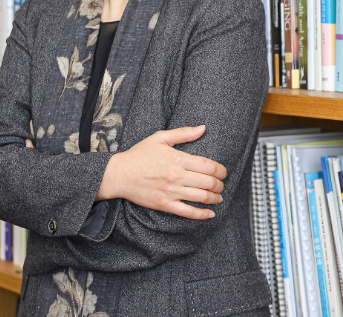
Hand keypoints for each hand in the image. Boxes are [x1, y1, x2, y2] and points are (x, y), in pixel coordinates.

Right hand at [95, 125, 226, 219]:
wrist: (118, 174)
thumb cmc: (139, 154)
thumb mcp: (160, 138)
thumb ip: (184, 133)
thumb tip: (203, 128)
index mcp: (178, 159)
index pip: (209, 166)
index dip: (221, 170)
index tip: (224, 172)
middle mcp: (177, 176)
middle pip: (209, 182)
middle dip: (220, 184)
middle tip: (222, 185)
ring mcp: (171, 191)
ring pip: (201, 197)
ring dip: (215, 198)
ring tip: (219, 197)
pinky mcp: (165, 204)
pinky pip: (188, 212)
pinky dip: (202, 214)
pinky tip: (211, 214)